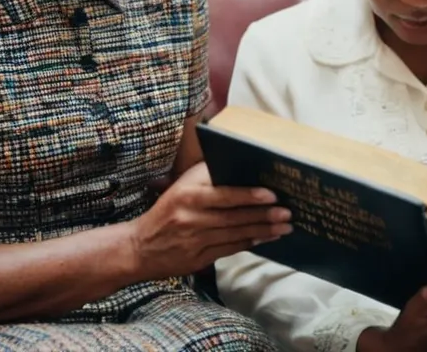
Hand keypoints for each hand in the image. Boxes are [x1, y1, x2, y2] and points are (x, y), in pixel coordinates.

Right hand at [128, 162, 290, 281]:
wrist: (139, 247)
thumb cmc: (168, 209)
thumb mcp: (181, 186)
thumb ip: (207, 175)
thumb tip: (242, 166)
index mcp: (187, 195)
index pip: (223, 194)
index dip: (249, 195)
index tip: (272, 195)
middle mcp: (191, 217)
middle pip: (234, 217)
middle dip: (264, 216)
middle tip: (288, 213)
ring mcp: (195, 240)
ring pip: (236, 234)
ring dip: (263, 231)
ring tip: (285, 227)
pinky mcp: (198, 259)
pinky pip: (230, 249)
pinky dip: (250, 243)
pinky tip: (266, 239)